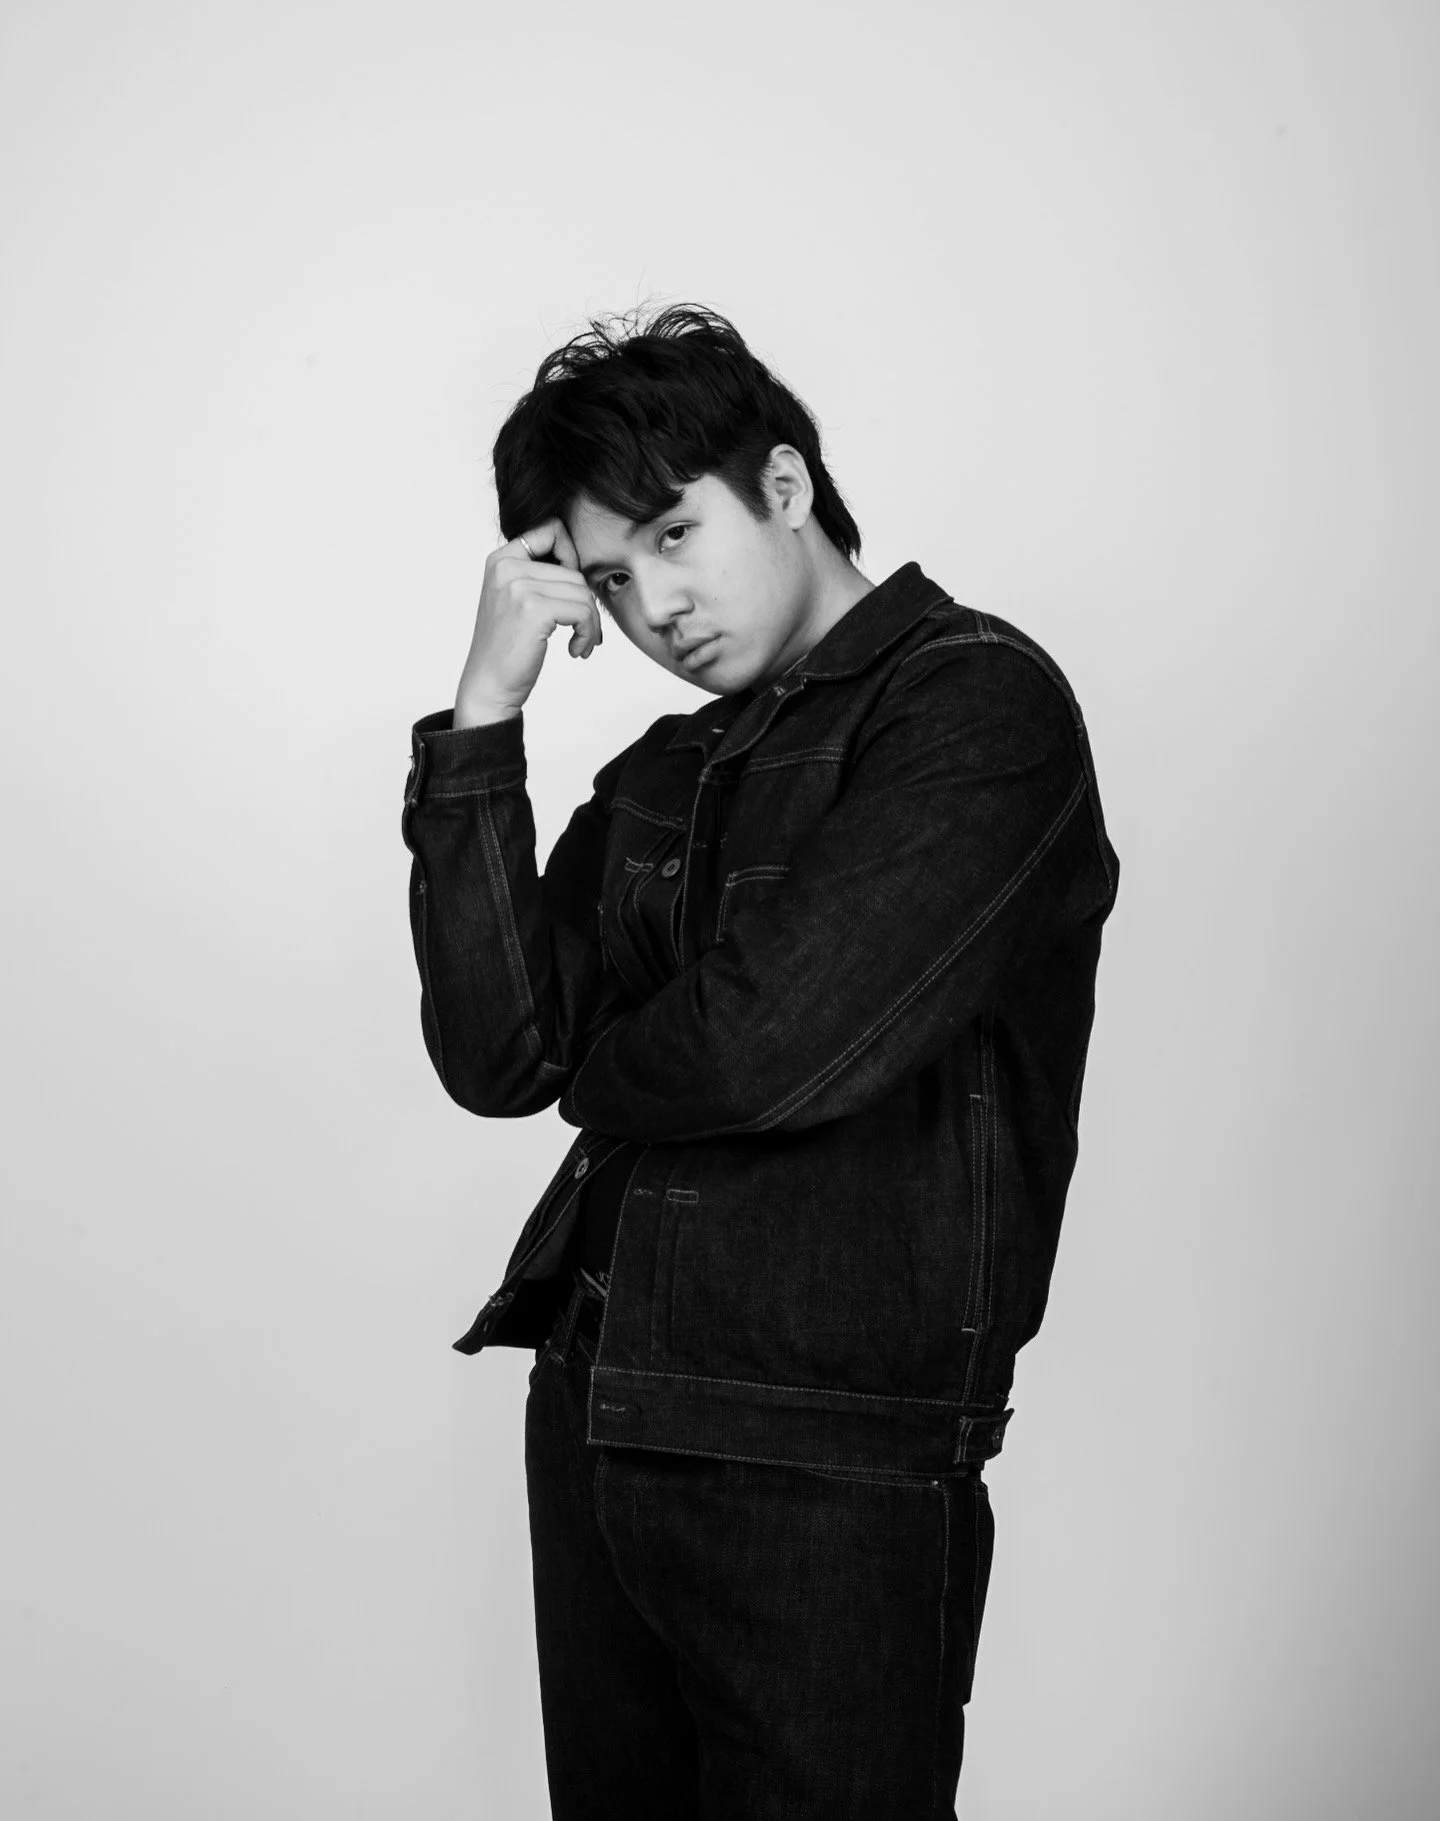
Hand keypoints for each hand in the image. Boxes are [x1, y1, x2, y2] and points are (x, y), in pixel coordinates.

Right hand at [455, 518, 602, 720]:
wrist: (488, 685)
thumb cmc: (507, 648)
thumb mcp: (514, 599)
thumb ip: (538, 574)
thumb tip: (582, 561)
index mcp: (500, 559)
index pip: (552, 529)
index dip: (573, 557)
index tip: (572, 592)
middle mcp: (506, 566)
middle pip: (575, 570)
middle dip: (586, 604)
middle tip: (583, 632)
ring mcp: (518, 586)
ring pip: (583, 592)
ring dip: (590, 623)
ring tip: (580, 643)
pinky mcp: (533, 609)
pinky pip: (583, 611)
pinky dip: (587, 634)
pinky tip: (576, 651)